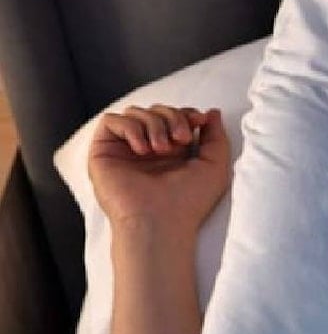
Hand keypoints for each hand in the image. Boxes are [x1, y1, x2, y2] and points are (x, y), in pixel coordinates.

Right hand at [87, 104, 230, 241]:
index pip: (176, 116)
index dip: (187, 113)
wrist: (161, 223)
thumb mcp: (216, 166)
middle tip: (181, 139)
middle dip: (172, 116)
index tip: (199, 121)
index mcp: (173, 152)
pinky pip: (111, 120)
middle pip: (156, 110)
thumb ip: (217, 137)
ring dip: (154, 124)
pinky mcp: (103, 153)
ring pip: (135, 112)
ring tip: (161, 149)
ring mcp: (125, 151)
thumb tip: (212, 112)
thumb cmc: (189, 201)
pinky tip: (142, 150)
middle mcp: (148, 150)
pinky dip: (130, 128)